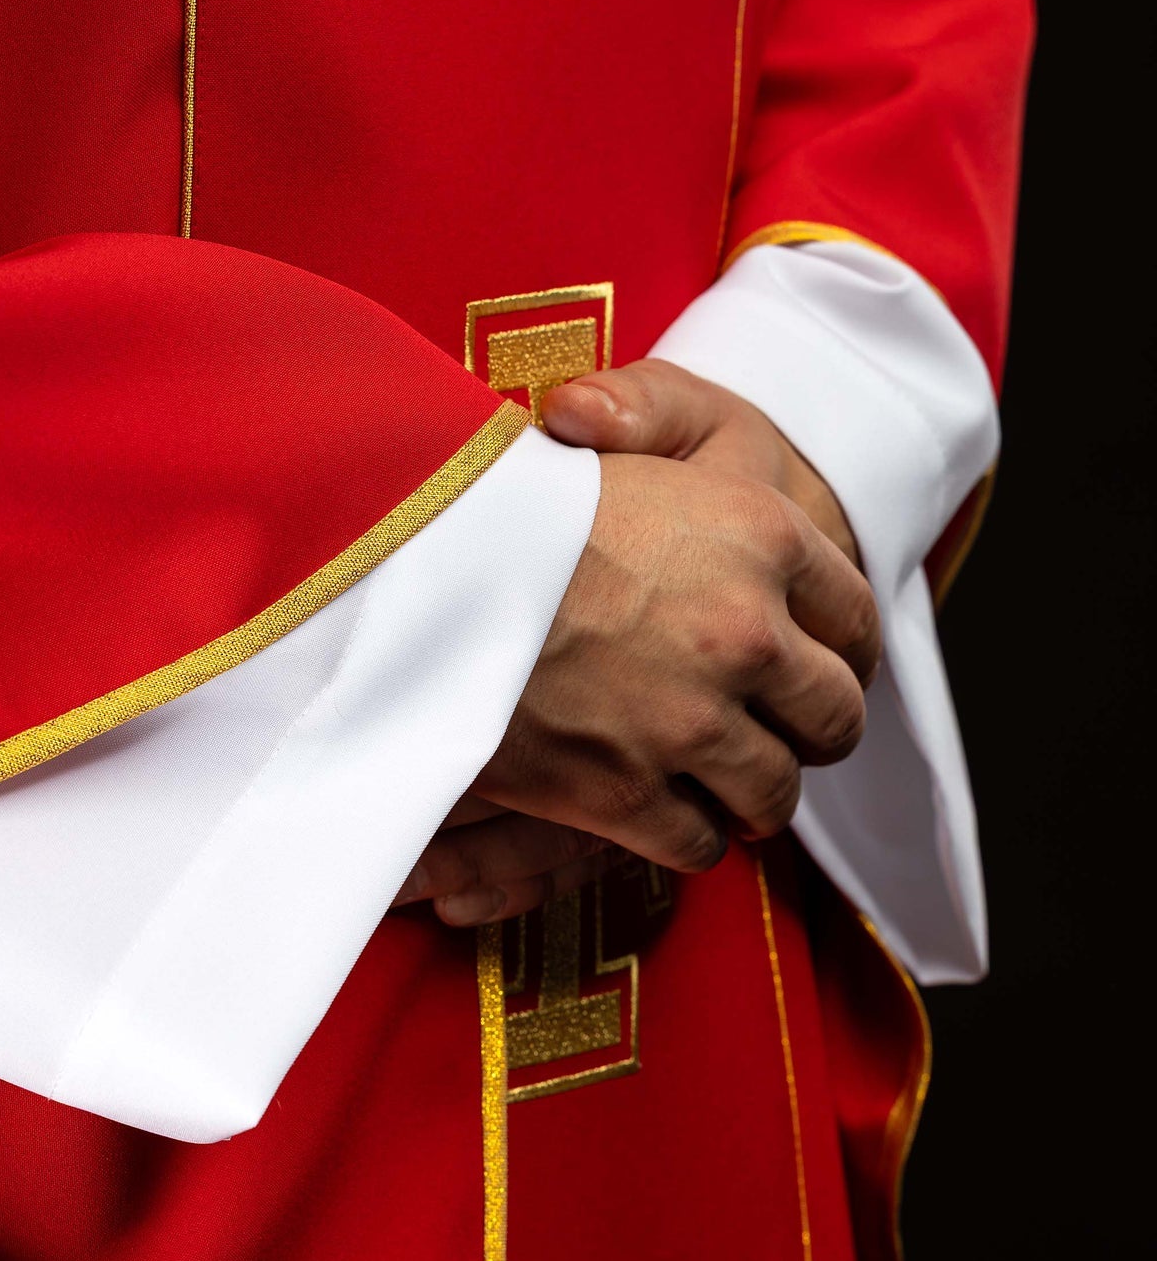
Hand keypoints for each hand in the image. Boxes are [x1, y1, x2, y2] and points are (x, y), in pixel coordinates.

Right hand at [396, 359, 878, 927]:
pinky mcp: (628, 793)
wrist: (410, 573)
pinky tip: (662, 810)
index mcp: (762, 534)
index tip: (821, 658)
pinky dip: (686, 834)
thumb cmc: (504, 489)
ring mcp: (692, 722)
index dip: (839, 643)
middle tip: (781, 730)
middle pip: (833, 716)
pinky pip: (696, 841)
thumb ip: (661, 419)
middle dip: (811, 729)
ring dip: (753, 793)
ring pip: (773, 793)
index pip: (851, 611)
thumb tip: (653, 439)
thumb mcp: (609, 424)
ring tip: (725, 782)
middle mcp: (748, 632)